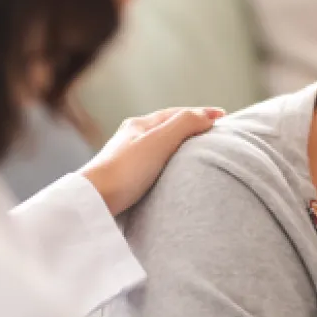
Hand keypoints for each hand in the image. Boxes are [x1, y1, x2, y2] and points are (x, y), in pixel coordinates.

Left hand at [81, 107, 224, 215]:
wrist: (93, 202)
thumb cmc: (125, 171)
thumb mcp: (159, 141)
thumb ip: (184, 125)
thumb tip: (206, 117)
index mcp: (138, 125)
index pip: (176, 114)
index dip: (200, 113)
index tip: (222, 117)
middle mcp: (130, 138)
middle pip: (166, 127)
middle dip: (189, 126)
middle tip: (211, 131)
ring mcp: (125, 158)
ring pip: (158, 146)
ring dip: (178, 145)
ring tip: (194, 151)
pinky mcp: (122, 180)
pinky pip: (151, 163)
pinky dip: (167, 162)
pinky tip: (170, 174)